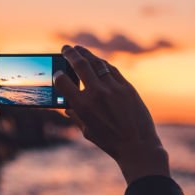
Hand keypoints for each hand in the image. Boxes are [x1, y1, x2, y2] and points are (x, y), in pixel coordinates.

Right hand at [53, 44, 169, 183]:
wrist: (137, 146)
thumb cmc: (110, 142)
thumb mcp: (87, 131)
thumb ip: (76, 116)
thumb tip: (67, 108)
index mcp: (82, 106)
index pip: (63, 82)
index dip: (57, 75)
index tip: (57, 72)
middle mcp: (97, 93)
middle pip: (80, 65)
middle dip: (70, 54)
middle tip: (65, 48)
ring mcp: (113, 88)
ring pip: (97, 63)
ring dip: (86, 54)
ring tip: (79, 50)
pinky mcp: (127, 87)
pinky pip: (112, 70)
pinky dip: (102, 64)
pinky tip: (98, 61)